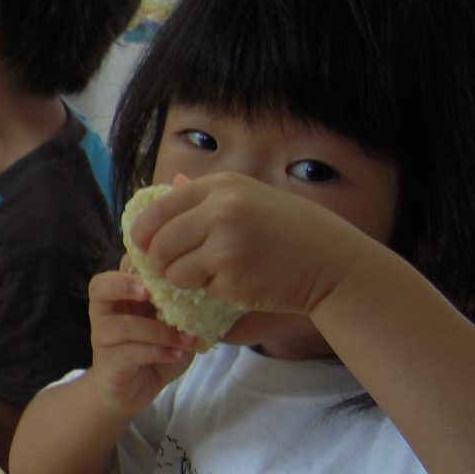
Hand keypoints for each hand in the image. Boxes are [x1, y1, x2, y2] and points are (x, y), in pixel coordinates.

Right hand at [86, 257, 196, 416]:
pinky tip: (178, 355)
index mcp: (122, 296)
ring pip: (125, 326)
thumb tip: (209, 291)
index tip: (168, 264)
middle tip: (149, 293)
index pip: (121, 268)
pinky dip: (159, 352)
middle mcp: (106, 311)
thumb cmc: (153, 351)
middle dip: (123, 285)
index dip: (138, 261)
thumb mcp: (169, 325)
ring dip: (160, 332)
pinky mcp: (109, 361)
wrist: (133, 390)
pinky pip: (132, 352)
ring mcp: (103, 337)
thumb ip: (179, 307)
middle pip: (100, 287)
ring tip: (188, 340)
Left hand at [127, 172, 373, 320]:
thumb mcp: (251, 197)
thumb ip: (208, 194)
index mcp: (222, 186)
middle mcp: (220, 210)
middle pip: (159, 242)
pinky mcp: (232, 278)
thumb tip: (169, 182)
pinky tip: (235, 282)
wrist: (333, 263)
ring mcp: (226, 245)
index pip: (158, 207)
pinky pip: (199, 289)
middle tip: (171, 269)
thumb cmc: (292, 230)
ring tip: (211, 274)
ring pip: (173, 270)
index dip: (142, 230)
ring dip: (183, 279)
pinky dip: (209, 291)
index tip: (142, 244)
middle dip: (158, 261)